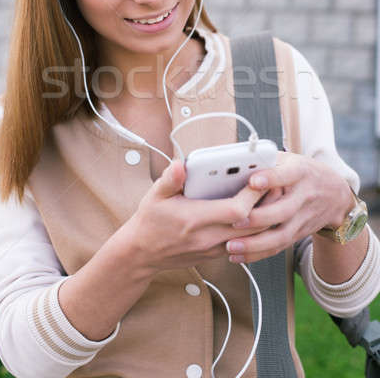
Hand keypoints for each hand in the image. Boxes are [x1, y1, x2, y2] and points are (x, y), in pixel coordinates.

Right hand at [127, 160, 269, 273]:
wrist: (142, 253)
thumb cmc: (150, 221)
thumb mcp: (154, 195)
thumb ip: (170, 179)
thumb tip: (181, 165)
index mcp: (195, 219)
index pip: (235, 211)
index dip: (252, 196)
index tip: (259, 178)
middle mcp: (208, 237)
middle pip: (252, 225)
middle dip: (267, 205)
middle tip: (275, 184)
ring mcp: (214, 248)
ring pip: (252, 237)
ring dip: (265, 218)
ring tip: (271, 196)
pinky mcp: (217, 253)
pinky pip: (245, 243)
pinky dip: (255, 229)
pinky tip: (258, 212)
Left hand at [226, 151, 354, 263]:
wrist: (335, 193)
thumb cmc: (302, 172)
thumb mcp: (289, 159)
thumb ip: (267, 161)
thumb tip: (236, 163)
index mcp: (300, 172)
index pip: (287, 174)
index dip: (271, 178)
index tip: (253, 181)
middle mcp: (304, 196)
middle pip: (284, 210)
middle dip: (259, 218)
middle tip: (235, 221)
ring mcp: (303, 218)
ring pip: (282, 235)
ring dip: (255, 244)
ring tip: (231, 246)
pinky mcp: (299, 234)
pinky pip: (279, 247)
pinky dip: (258, 254)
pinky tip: (238, 256)